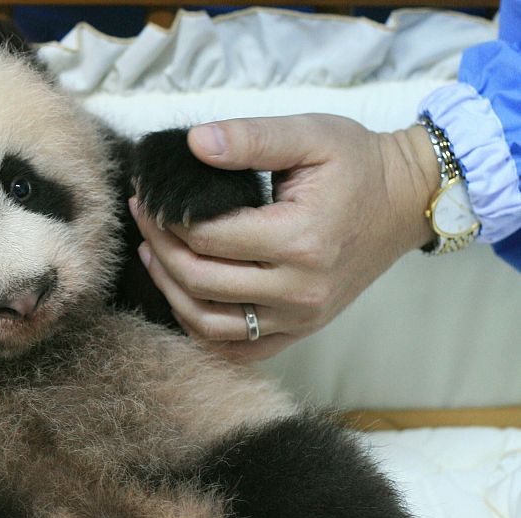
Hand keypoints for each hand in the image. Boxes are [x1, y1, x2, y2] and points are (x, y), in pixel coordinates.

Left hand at [131, 113, 439, 359]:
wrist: (405, 201)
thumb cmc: (357, 165)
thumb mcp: (310, 134)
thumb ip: (251, 137)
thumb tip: (193, 143)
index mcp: (301, 240)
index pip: (209, 238)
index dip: (168, 219)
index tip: (149, 197)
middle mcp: (299, 290)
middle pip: (201, 282)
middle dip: (161, 250)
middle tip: (145, 220)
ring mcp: (299, 319)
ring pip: (209, 324)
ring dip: (171, 291)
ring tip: (153, 256)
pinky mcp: (298, 331)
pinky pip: (235, 349)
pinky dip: (201, 329)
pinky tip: (183, 297)